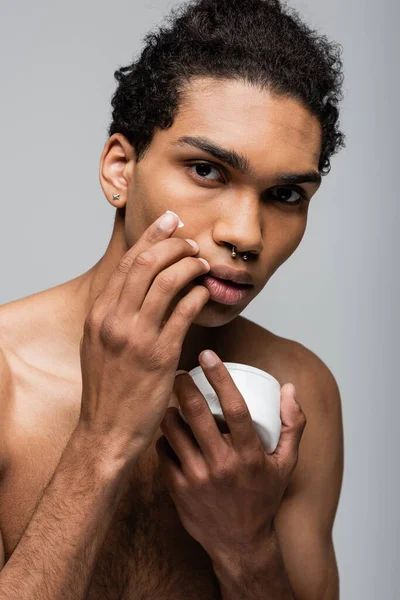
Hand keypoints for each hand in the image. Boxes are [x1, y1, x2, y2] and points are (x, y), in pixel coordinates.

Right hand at [76, 212, 210, 468]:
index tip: (169, 222)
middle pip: (146, 263)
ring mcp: (136, 337)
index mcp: (99, 314)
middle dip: (173, 244)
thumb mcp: (99, 344)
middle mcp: (114, 320)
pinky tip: (205, 291)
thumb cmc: (108, 389)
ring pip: (166, 281)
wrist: (106, 431)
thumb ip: (115, 314)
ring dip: (189, 265)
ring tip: (202, 264)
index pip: (127, 262)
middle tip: (191, 241)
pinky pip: (184, 312)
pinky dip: (198, 294)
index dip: (152, 237)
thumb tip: (140, 287)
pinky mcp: (159, 356)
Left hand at [156, 350, 306, 561]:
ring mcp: (197, 479)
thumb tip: (288, 388)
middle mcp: (222, 465)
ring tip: (172, 403)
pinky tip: (170, 435)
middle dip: (183, 385)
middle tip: (179, 372)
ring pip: (173, 430)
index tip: (208, 354)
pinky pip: (162, 451)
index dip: (220, 376)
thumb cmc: (263, 498)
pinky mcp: (177, 490)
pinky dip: (164, 438)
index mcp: (250, 455)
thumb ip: (293, 424)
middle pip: (196, 413)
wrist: (240, 545)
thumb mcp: (286, 464)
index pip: (235, 407)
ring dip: (170, 410)